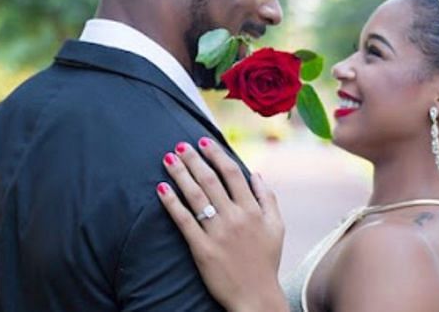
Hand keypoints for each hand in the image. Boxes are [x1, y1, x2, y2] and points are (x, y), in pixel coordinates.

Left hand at [156, 138, 288, 311]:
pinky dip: (172, 203)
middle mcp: (235, 218)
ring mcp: (217, 233)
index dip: (216, 154)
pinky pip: (184, 221)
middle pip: (210, 180)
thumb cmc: (267, 262)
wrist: (256, 297)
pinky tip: (161, 189)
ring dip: (180, 174)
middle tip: (180, 145)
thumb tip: (256, 174)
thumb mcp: (277, 227)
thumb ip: (268, 198)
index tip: (204, 141)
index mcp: (253, 210)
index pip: (232, 173)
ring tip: (168, 159)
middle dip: (193, 159)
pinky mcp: (202, 249)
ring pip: (195, 196)